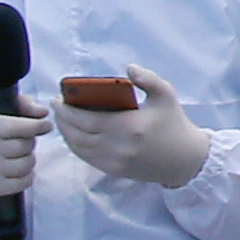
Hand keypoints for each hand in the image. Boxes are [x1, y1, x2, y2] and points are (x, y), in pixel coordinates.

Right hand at [0, 96, 46, 205]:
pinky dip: (25, 178)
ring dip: (28, 161)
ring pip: (25, 165)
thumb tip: (42, 112)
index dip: (37, 125)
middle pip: (24, 145)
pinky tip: (19, 174)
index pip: (18, 125)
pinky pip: (20, 183)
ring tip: (19, 159)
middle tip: (22, 144)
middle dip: (29, 144)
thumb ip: (15, 106)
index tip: (44, 126)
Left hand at [54, 63, 209, 187]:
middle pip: (78, 135)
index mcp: (129, 127)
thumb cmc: (173, 123)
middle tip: (55, 106)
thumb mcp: (165, 95)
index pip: (88, 120)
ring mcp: (115, 162)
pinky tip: (71, 133)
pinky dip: (75, 145)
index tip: (57, 98)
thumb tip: (128, 68)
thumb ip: (148, 79)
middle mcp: (119, 147)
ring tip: (61, 118)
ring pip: (79, 148)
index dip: (67, 111)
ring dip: (65, 133)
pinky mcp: (114, 171)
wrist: (184, 159)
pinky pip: (87, 158)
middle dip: (62, 120)